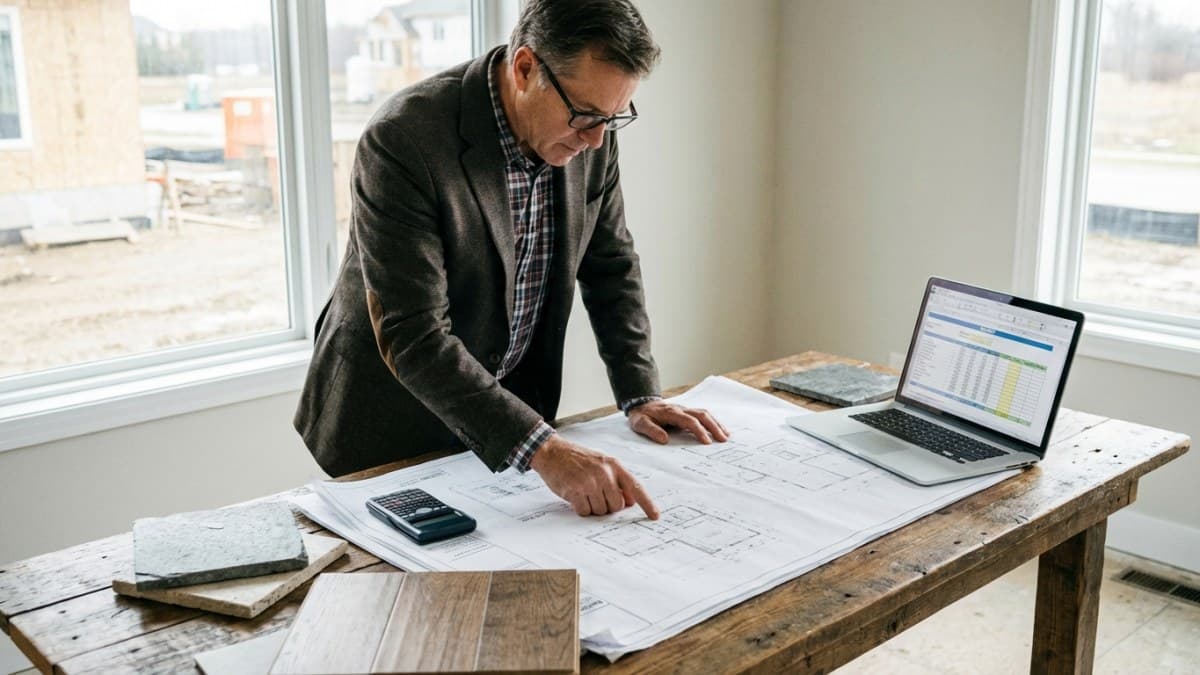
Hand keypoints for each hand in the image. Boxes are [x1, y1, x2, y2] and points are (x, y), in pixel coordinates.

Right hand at [529, 434, 658, 519]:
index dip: (647, 503)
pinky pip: (585, 511)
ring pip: (600, 511)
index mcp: (614, 465)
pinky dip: (580, 508)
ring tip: (583, 492)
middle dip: (607, 506)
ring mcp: (589, 482)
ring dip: (592, 507)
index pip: (635, 487)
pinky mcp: (575, 491)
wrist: (552, 451)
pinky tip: (574, 495)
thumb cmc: (578, 459)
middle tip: (596, 494)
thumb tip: (630, 502)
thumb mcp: (602, 463)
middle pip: (616, 506)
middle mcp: (604, 473)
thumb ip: (617, 480)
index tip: (655, 516)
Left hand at [628, 401, 729, 444]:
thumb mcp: (640, 424)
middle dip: (714, 427)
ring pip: (705, 414)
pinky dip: (713, 422)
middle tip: (723, 440)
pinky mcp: (687, 413)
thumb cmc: (641, 416)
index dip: (699, 430)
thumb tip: (664, 439)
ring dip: (716, 424)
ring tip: (726, 436)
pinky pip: (703, 415)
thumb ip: (651, 430)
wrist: (641, 404)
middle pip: (702, 415)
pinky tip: (719, 430)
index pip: (689, 421)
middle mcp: (681, 409)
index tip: (706, 442)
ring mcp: (685, 410)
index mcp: (671, 413)